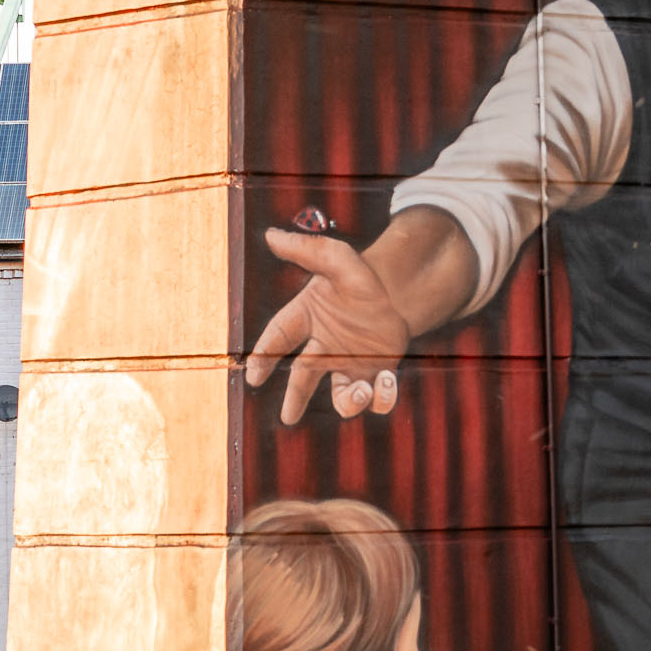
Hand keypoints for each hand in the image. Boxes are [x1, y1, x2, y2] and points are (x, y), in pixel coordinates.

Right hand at [245, 227, 413, 424]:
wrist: (396, 294)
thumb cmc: (359, 277)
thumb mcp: (337, 259)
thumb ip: (306, 250)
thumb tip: (270, 235)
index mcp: (306, 318)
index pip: (279, 336)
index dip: (265, 355)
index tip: (254, 373)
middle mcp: (322, 346)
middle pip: (303, 376)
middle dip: (296, 396)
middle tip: (288, 416)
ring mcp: (347, 364)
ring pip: (341, 395)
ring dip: (348, 401)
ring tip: (359, 391)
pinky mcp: (373, 374)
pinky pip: (375, 398)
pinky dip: (381, 398)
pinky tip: (385, 383)